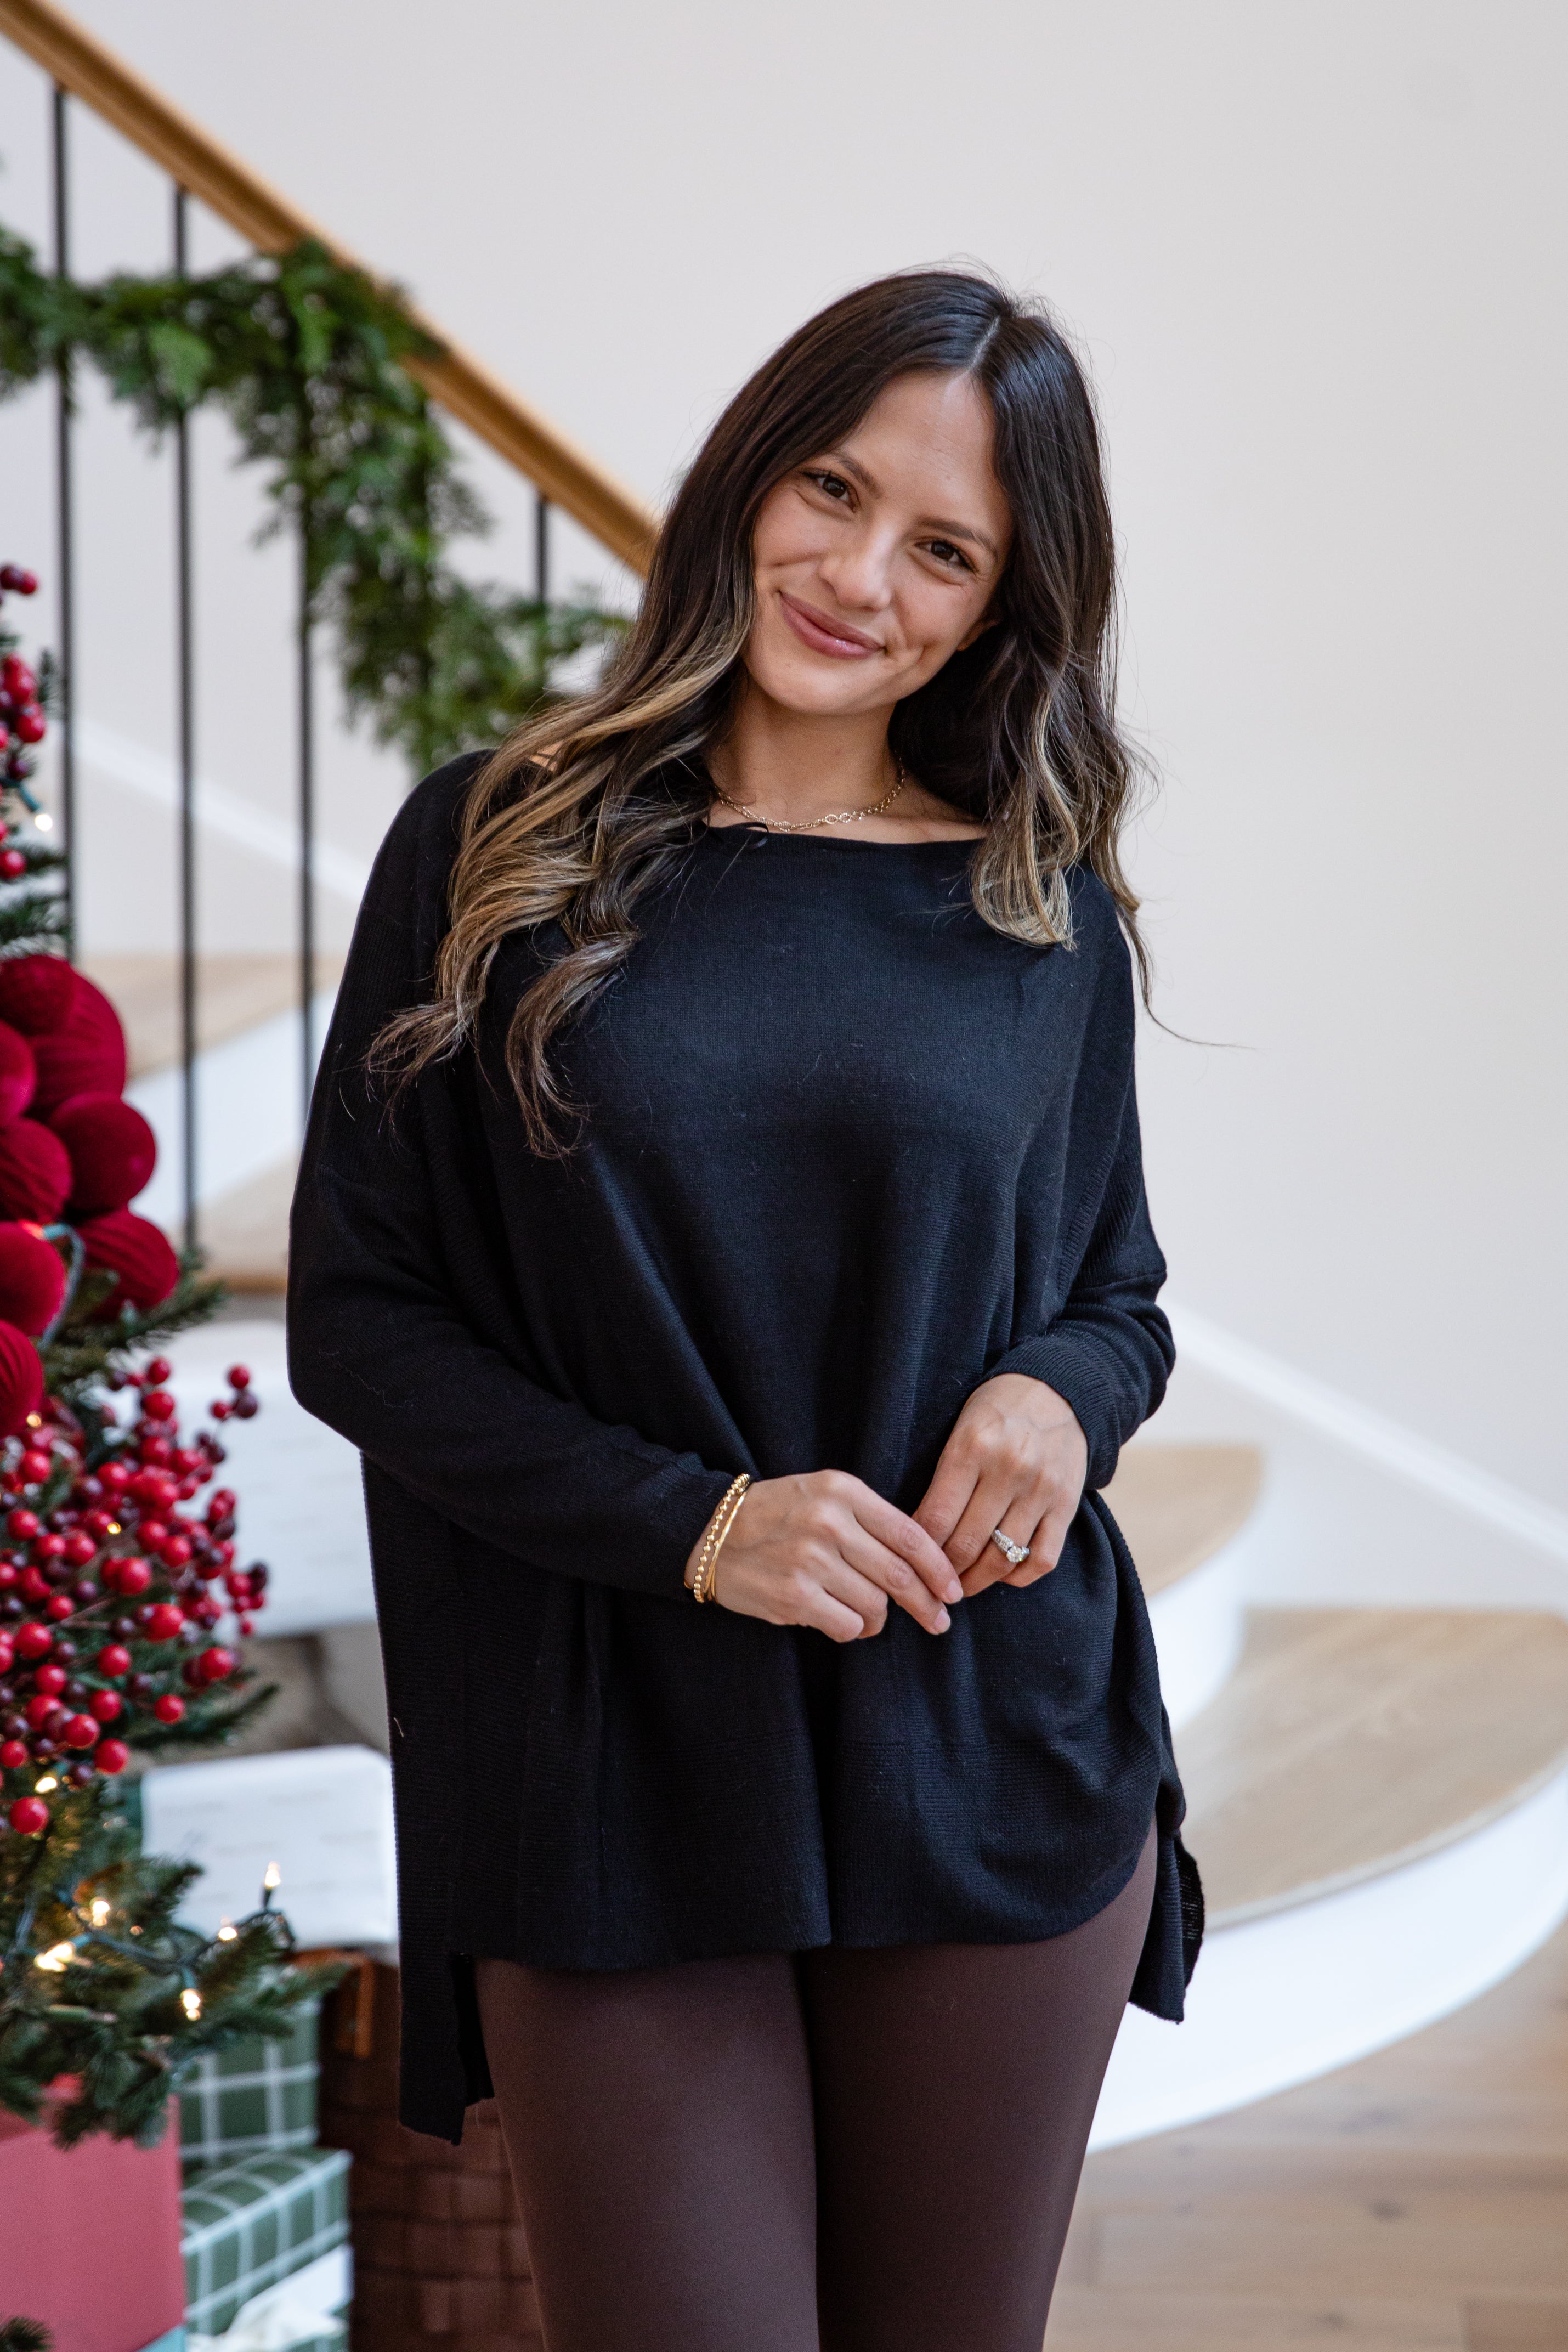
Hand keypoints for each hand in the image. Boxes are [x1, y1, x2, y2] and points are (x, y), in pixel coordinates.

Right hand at [687, 1470, 963, 1642]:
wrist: (710, 1533)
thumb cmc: (776, 1516)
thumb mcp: (823, 1495)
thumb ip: (870, 1521)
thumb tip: (923, 1566)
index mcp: (843, 1491)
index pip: (910, 1534)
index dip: (939, 1568)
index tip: (953, 1590)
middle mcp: (829, 1522)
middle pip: (899, 1574)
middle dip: (926, 1604)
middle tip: (939, 1621)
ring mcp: (810, 1559)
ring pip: (875, 1604)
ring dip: (878, 1618)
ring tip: (867, 1615)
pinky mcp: (793, 1595)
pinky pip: (847, 1625)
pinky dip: (852, 1629)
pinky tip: (840, 1620)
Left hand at [913, 1375, 1087, 1599]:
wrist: (1058, 1389)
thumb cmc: (997, 1411)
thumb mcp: (960, 1429)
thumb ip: (944, 1477)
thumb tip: (916, 1534)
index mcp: (973, 1447)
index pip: (937, 1518)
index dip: (918, 1550)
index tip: (909, 1562)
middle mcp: (1009, 1469)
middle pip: (966, 1544)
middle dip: (942, 1573)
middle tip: (930, 1583)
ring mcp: (1041, 1489)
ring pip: (1002, 1559)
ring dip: (976, 1582)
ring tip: (960, 1586)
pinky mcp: (1067, 1504)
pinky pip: (1041, 1559)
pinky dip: (1018, 1577)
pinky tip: (1001, 1574)